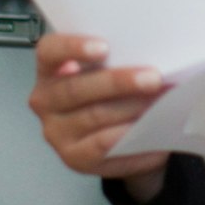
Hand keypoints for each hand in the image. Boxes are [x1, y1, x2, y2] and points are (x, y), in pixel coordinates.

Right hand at [28, 33, 169, 201]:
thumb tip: (153, 55)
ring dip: (130, 107)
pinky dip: (128, 133)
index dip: (73, 47)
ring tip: (159, 100)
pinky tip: (149, 125)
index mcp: (50, 68)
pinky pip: (102, 145)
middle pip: (76, 88)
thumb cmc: (114, 93)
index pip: (50, 51)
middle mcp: (46, 100)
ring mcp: (56, 131)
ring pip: (94, 116)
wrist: (121, 136)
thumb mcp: (111, 69)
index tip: (104, 47)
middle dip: (118, 82)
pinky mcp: (73, 157)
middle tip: (153, 78)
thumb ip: (119, 60)